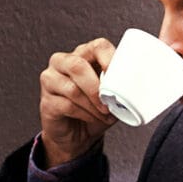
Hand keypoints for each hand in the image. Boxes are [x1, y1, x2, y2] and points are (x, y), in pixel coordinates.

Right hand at [38, 38, 117, 166]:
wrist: (77, 135)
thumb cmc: (95, 111)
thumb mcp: (112, 98)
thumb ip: (121, 90)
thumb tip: (136, 92)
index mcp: (84, 55)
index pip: (97, 46)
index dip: (110, 58)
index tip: (121, 76)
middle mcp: (63, 62)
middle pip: (78, 65)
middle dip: (96, 87)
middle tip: (109, 104)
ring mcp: (51, 79)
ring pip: (72, 88)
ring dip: (93, 105)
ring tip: (105, 115)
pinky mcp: (47, 100)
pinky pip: (67, 105)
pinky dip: (85, 114)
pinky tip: (92, 118)